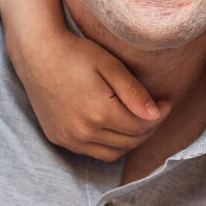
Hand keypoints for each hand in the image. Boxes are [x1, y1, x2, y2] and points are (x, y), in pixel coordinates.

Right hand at [20, 33, 170, 161]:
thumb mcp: (110, 66)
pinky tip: (114, 127)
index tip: (167, 102)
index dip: (160, 116)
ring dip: (130, 140)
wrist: (37, 53)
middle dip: (148, 129)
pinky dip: (108, 144)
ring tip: (137, 120)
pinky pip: (92, 152)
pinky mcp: (59, 138)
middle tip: (155, 111)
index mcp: (100, 113)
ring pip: (112, 153)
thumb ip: (134, 92)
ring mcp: (69, 138)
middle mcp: (83, 132)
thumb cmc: (77, 53)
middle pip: (129, 142)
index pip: (141, 126)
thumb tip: (156, 114)